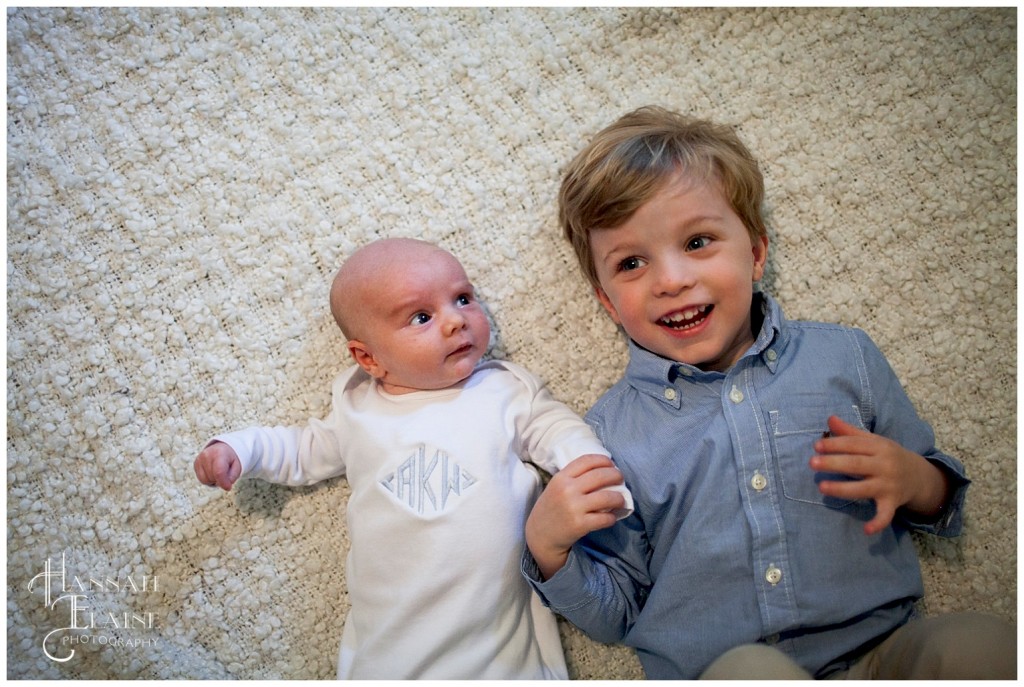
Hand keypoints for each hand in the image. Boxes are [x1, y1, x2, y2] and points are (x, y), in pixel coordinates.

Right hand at [194, 441, 241, 490]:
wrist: (222, 448)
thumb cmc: (230, 458)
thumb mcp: (237, 466)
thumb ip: (233, 476)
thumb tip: (225, 486)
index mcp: (220, 453)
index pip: (219, 472)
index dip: (224, 482)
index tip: (229, 487)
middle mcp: (207, 455)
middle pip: (213, 477)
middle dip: (220, 479)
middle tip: (225, 472)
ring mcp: (199, 459)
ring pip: (205, 480)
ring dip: (213, 480)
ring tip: (218, 471)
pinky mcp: (196, 464)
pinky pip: (201, 479)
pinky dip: (208, 479)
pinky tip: (212, 472)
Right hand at [526, 454, 626, 579]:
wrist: (540, 536)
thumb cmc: (551, 509)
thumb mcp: (555, 487)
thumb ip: (573, 478)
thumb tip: (602, 471)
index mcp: (561, 478)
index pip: (587, 461)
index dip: (604, 460)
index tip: (611, 464)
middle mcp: (567, 490)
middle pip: (600, 475)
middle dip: (616, 476)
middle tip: (621, 480)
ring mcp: (574, 507)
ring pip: (607, 497)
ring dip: (619, 498)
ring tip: (621, 500)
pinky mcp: (580, 525)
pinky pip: (605, 518)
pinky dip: (612, 517)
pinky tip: (611, 517)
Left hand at [811, 416, 948, 535]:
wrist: (919, 476)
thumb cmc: (888, 456)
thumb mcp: (873, 441)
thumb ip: (851, 432)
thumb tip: (829, 418)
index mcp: (879, 447)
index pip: (855, 444)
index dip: (836, 444)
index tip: (817, 446)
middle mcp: (885, 465)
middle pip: (856, 464)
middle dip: (834, 463)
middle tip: (812, 463)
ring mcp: (888, 485)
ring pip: (864, 488)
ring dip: (842, 489)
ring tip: (822, 487)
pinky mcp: (892, 502)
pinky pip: (886, 514)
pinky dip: (878, 523)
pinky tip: (866, 530)